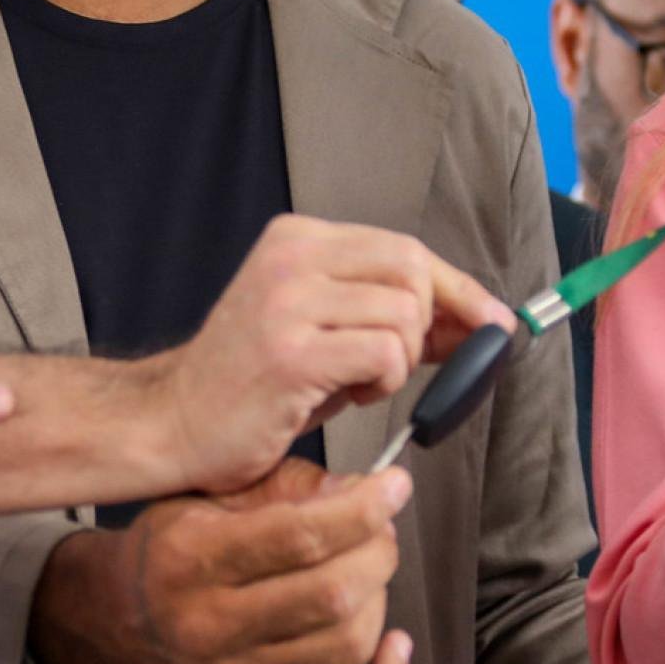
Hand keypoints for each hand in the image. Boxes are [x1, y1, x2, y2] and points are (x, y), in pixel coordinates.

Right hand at [29, 457, 414, 663]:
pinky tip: (393, 643)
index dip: (362, 509)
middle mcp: (214, 626)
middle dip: (376, 550)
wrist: (119, 623)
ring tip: (369, 571)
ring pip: (346, 644)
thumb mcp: (204, 496)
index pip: (299, 537)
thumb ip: (282, 487)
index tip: (392, 487)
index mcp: (194, 560)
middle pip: (332, 593)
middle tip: (378, 527)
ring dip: (379, 598)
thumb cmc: (166, 551)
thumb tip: (358, 491)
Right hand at [153, 215, 513, 493]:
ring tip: (359, 382)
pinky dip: (386, 380)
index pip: (404, 248)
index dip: (457, 288)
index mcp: (298, 240)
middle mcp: (293, 258)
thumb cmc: (251, 384)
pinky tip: (353, 394)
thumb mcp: (321, 332)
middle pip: (413, 270)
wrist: (173, 423)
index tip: (490, 322)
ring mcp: (289, 301)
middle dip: (433, 324)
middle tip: (408, 365)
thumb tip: (472, 322)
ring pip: (404, 315)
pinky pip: (384, 354)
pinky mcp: (291, 352)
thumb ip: (387, 316)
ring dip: (401, 362)